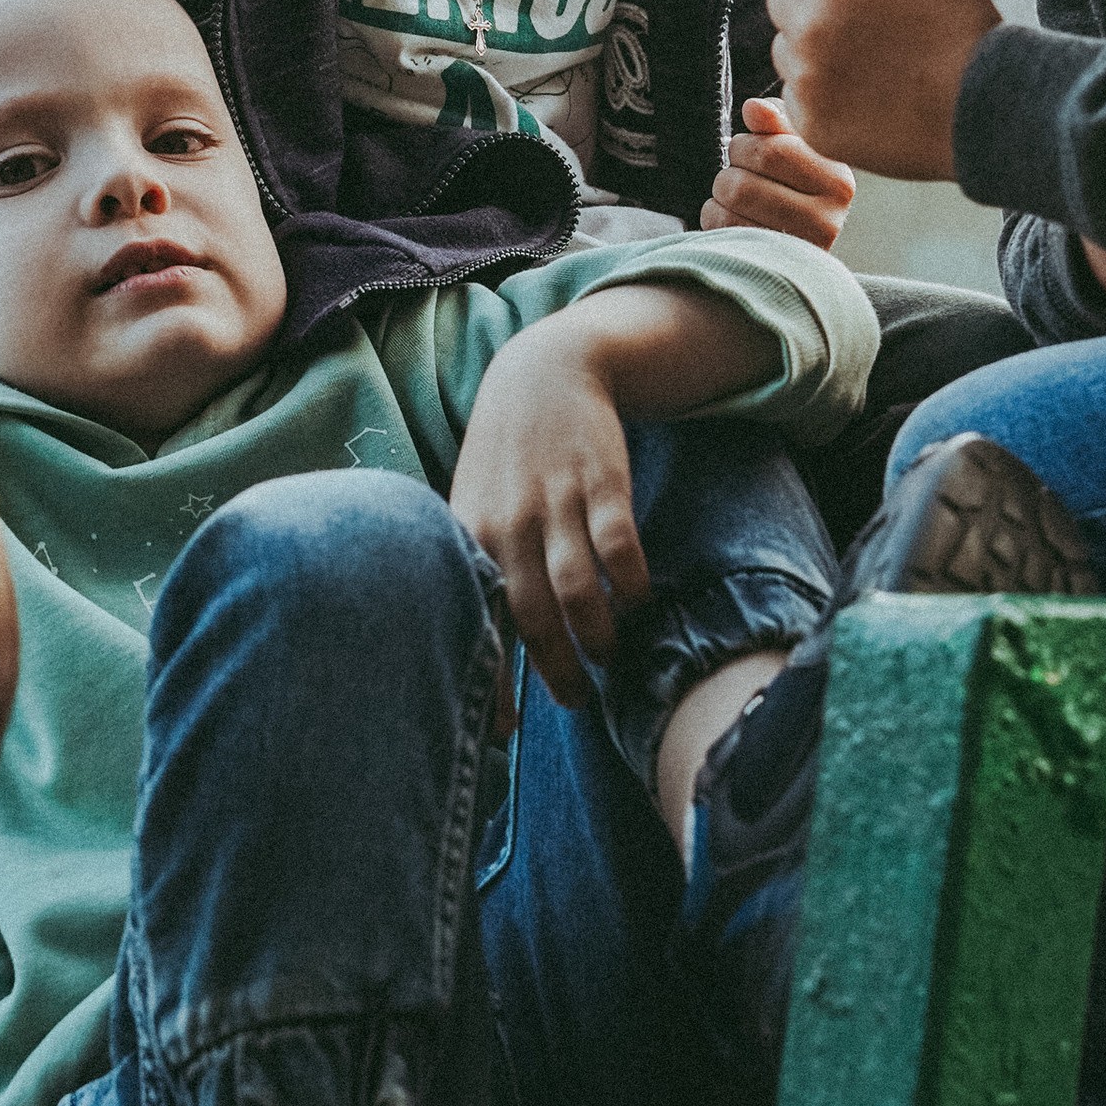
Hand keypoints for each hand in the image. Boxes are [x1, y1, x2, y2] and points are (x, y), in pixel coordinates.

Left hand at [449, 333, 646, 707]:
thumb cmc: (504, 457)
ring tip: (608, 656)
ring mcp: (555, 503)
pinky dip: (630, 584)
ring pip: (576, 590)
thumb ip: (474, 564)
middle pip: (530, 617)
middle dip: (555, 671)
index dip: (489, 680)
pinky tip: (636, 601)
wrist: (542, 373)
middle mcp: (508, 524)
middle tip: (575, 701)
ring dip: (597, 635)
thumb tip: (472, 640)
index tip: (501, 732)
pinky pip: (618, 548)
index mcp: (470, 536)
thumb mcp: (471, 503)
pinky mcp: (600, 483)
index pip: (475, 621)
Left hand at [701, 95, 856, 246]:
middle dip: (730, 170)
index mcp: (838, 181)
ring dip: (720, 193)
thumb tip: (753, 108)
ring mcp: (796, 248)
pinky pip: (723, 229)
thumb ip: (776, 122)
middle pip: (744, 183)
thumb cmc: (795, 186)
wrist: (799, 249)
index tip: (747, 148)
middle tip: (738, 172)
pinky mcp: (770, 266)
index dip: (746, 145)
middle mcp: (827, 218)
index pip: (773, 152)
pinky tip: (732, 216)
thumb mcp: (795, 147)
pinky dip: (715, 215)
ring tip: (736, 195)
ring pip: (731, 205)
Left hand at [768, 0, 1001, 180]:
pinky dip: (818, 92)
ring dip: (811, 47)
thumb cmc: (970, 35)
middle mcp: (812, 30)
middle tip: (864, 18)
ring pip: (784, 49)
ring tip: (869, 60)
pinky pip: (794, 96)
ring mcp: (808, 82)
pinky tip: (865, 95)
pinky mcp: (812, 125)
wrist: (989, 116)